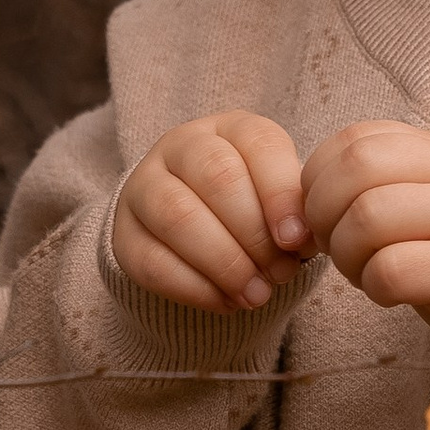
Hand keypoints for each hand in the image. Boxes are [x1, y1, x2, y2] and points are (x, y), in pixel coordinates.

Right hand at [112, 113, 310, 314]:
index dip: (280, 193)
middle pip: (216, 176)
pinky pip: (154, 263)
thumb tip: (304, 238)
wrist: (189, 226)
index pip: (257, 143)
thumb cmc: (250, 207)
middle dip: (254, 233)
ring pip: (178, 216)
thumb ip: (294, 210)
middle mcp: (180, 147)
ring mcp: (144, 187)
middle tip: (281, 272)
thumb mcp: (276, 197)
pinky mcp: (124, 235)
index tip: (297, 239)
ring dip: (225, 263)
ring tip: (257, 294)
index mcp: (229, 128)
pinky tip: (227, 302)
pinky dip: (198, 289)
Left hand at [301, 121, 429, 355]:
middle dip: (323, 211)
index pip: (358, 137)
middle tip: (328, 243)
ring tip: (361, 270)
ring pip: (369, 218)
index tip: (319, 210)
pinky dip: (373, 286)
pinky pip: (392, 271)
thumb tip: (302, 196)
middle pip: (358, 168)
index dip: (318, 175)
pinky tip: (388, 292)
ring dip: (345, 253)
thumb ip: (379, 181)